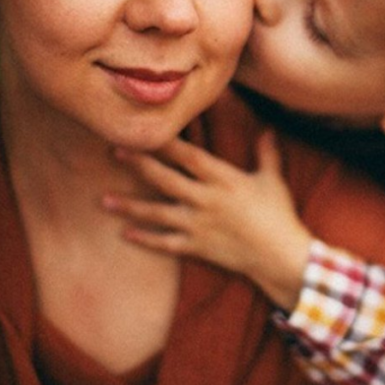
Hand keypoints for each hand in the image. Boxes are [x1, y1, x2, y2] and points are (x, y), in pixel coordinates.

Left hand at [106, 130, 312, 310]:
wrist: (280, 256)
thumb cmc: (279, 215)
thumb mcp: (273, 180)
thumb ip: (266, 153)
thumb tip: (267, 128)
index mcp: (223, 179)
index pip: (188, 155)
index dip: (165, 142)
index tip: (145, 130)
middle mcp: (206, 200)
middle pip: (165, 179)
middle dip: (139, 164)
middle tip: (114, 151)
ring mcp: (199, 225)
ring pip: (157, 213)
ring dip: (130, 206)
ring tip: (103, 200)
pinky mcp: (197, 247)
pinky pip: (166, 242)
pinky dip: (145, 238)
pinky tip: (125, 233)